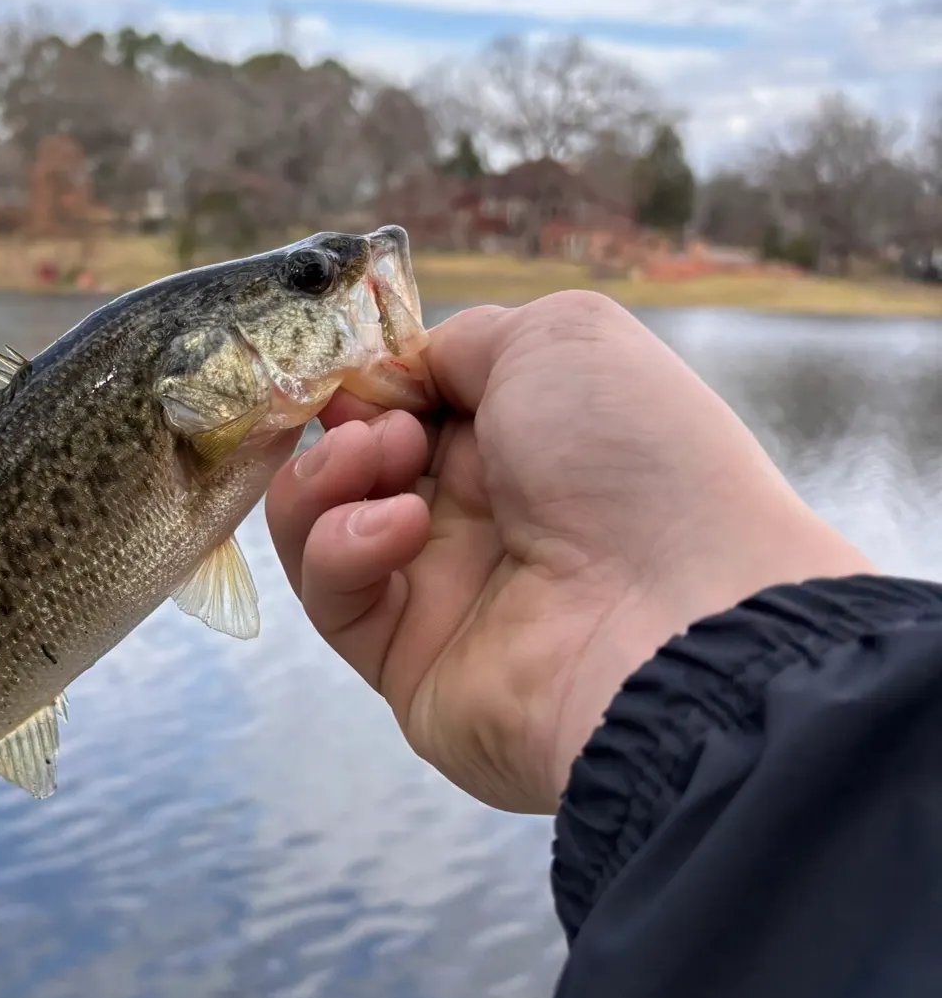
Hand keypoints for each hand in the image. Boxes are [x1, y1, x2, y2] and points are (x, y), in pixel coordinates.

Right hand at [267, 291, 873, 813]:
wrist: (675, 619)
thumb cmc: (632, 455)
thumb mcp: (561, 337)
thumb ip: (460, 340)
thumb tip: (396, 377)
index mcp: (519, 437)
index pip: (407, 400)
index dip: (368, 378)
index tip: (350, 365)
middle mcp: (477, 510)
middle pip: (353, 456)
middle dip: (343, 422)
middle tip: (372, 418)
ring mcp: (438, 588)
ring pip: (321, 523)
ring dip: (327, 477)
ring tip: (385, 461)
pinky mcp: (402, 660)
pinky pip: (332, 595)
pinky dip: (344, 545)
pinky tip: (403, 528)